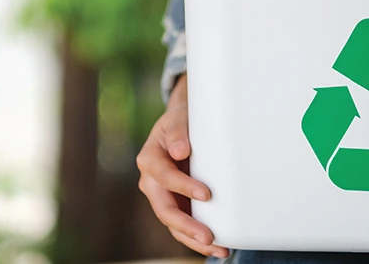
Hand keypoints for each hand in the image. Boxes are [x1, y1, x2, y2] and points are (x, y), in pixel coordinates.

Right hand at [137, 74, 229, 257]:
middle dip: (186, 225)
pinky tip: (217, 246)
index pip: (164, 177)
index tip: (206, 194)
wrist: (180, 126)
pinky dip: (197, 238)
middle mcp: (152, 182)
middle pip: (165, 209)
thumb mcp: (178, 119)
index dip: (183, 186)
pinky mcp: (175, 204)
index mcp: (149, 159)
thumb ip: (178, 132)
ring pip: (173, 223)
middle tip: (208, 236)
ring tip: (218, 248)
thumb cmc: (180, 122)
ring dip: (193, 239)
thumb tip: (180, 151)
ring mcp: (163, 196)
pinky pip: (183, 225)